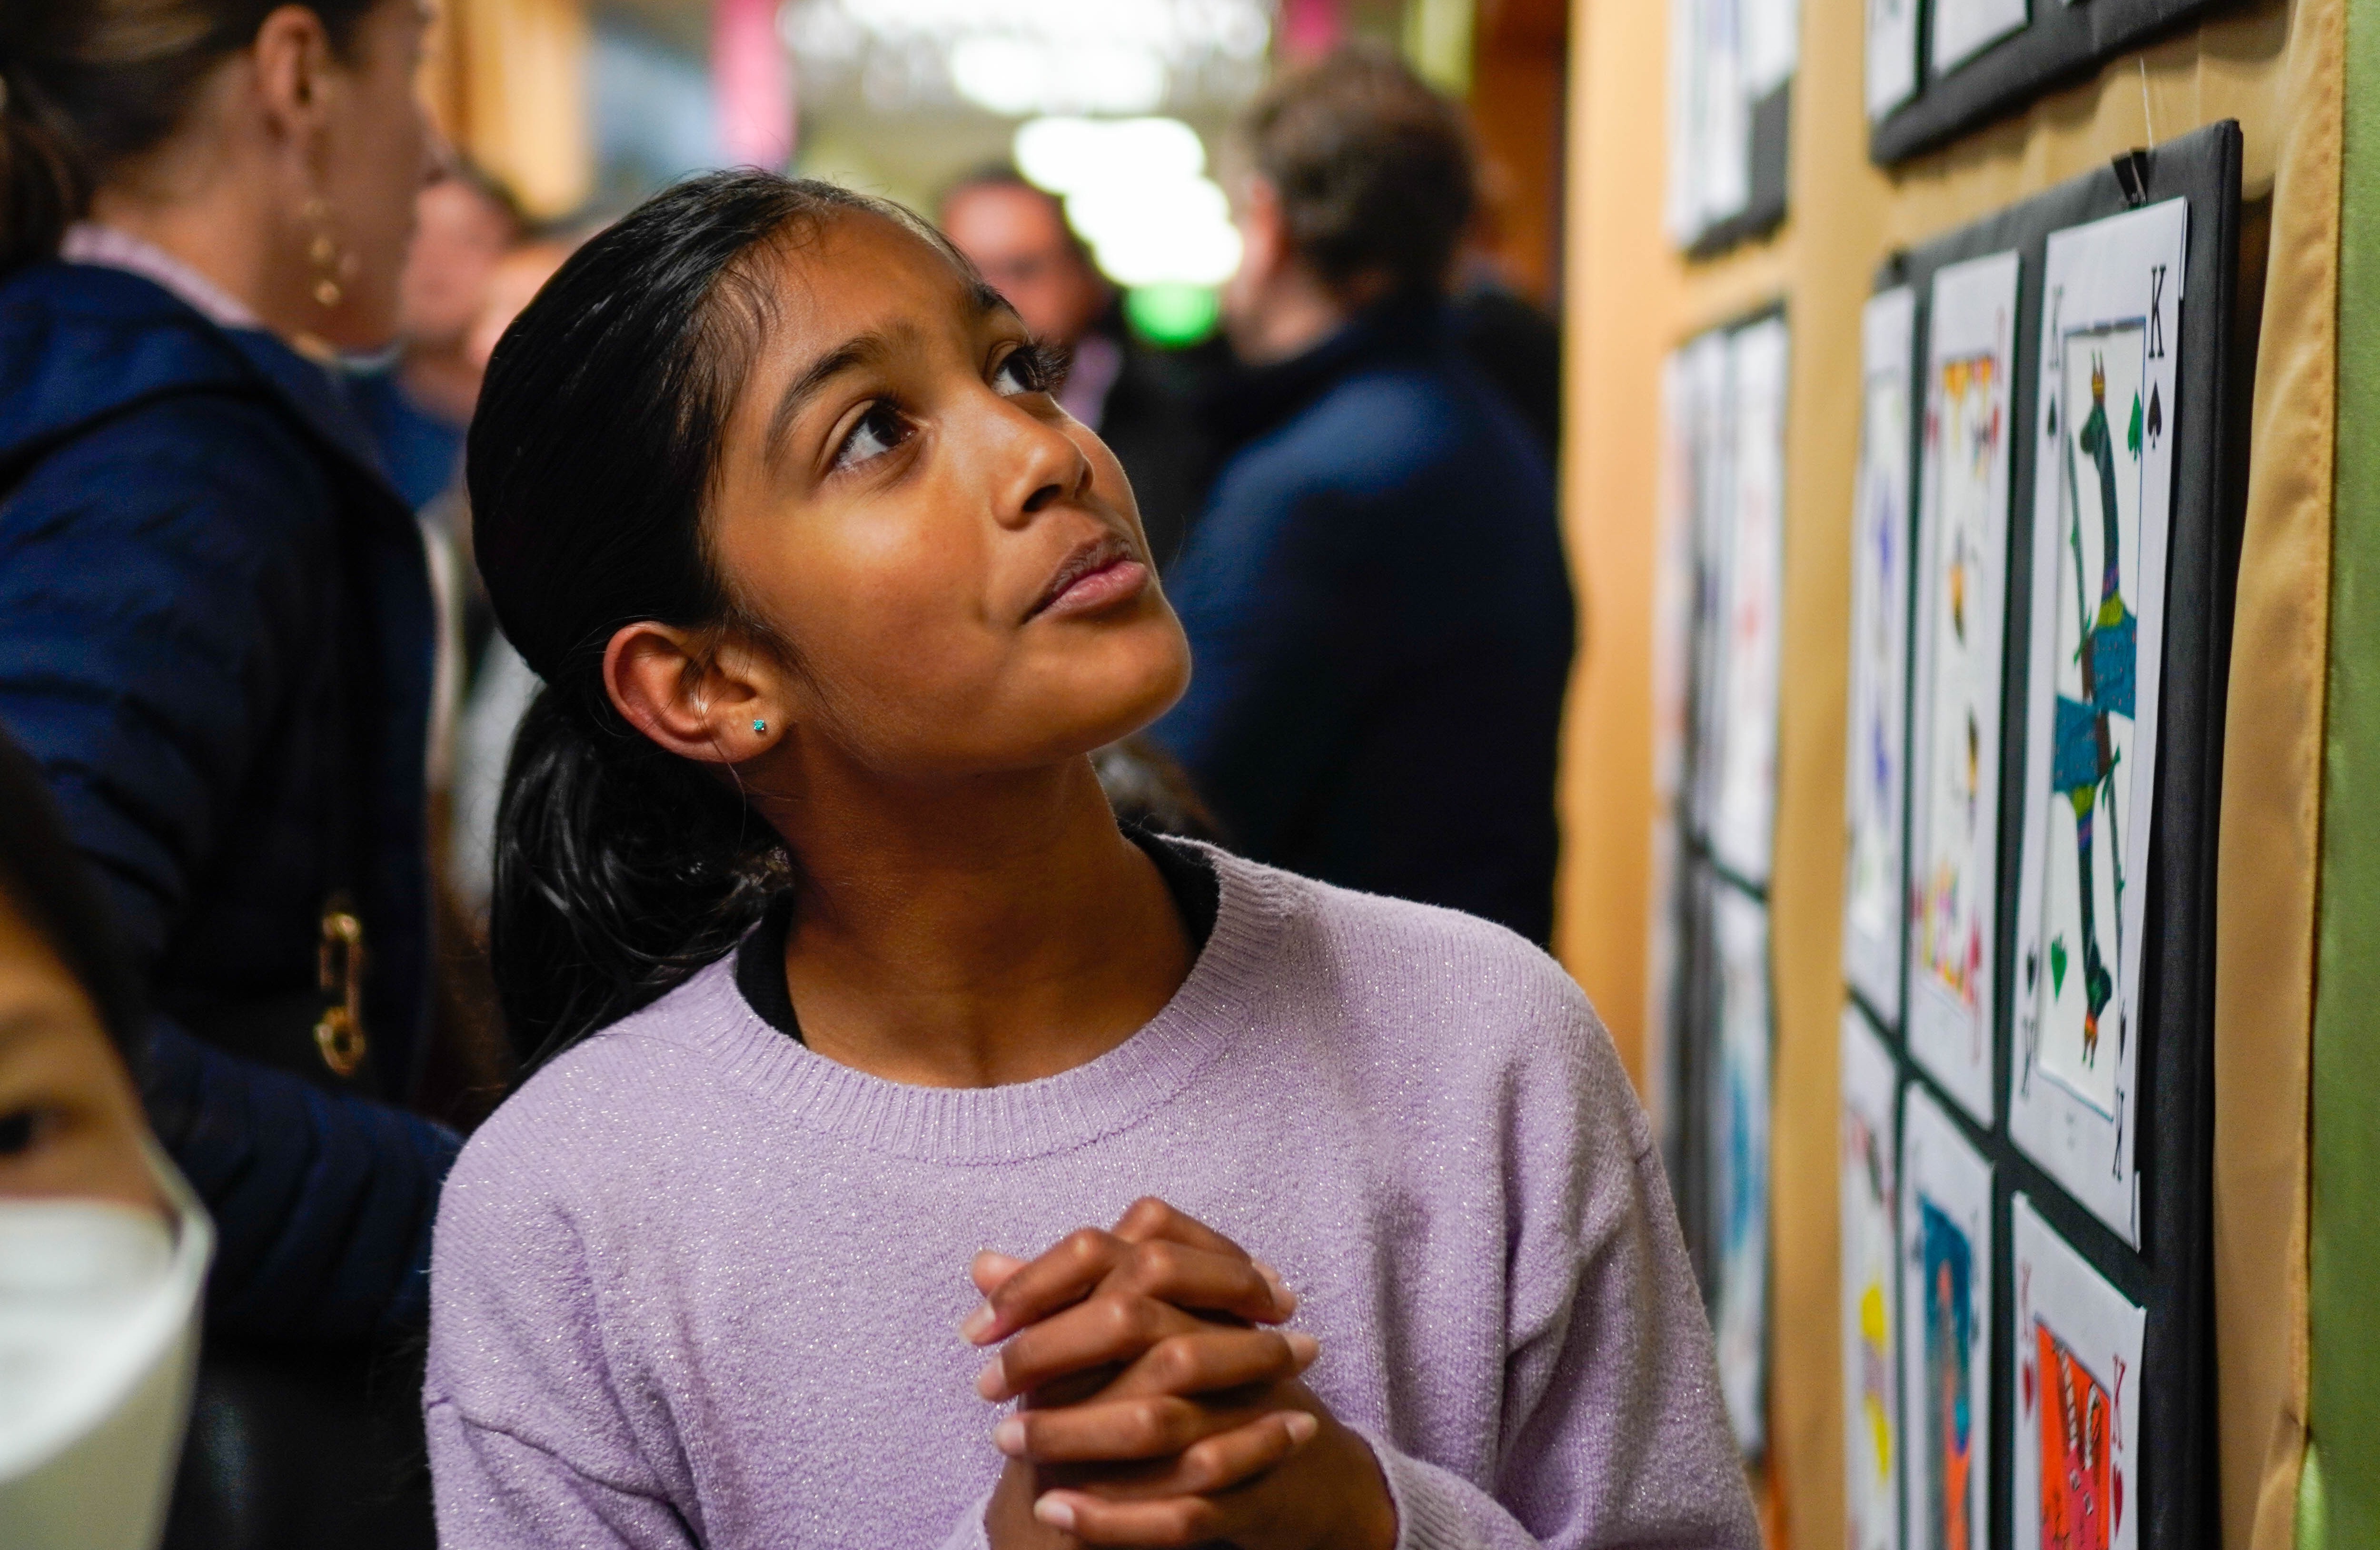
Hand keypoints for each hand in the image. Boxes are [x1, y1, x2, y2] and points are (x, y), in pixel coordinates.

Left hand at [971, 1199, 1396, 1549]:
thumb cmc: (1212, 1380)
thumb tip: (985, 1266)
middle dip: (1045, 1353)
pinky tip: (1054, 1509)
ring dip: (1067, 1431)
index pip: (1112, 1254)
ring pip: (1152, 1416)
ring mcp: (1244, 1414)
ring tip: (1005, 1441)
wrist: (1309, 1467)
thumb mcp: (1148, 1325)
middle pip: (1129, 1321)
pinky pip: (1181, 1507)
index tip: (981, 1326)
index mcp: (1198, 1291)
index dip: (1038, 1284)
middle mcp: (1225, 1338)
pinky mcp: (1251, 1490)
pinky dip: (1111, 1514)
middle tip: (986, 1385)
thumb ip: (1071, 1294)